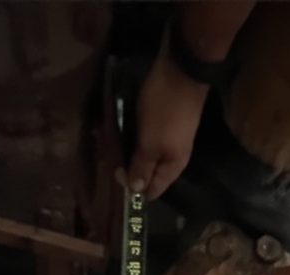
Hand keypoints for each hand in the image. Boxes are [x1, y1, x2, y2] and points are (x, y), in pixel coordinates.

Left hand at [122, 51, 207, 199]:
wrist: (180, 69)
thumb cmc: (165, 110)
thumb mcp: (151, 143)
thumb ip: (142, 168)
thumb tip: (136, 190)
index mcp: (173, 166)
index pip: (152, 190)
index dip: (133, 186)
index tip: (116, 171)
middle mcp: (172, 156)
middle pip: (148, 172)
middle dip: (128, 167)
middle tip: (109, 154)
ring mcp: (168, 137)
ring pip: (145, 154)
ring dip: (128, 150)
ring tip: (110, 142)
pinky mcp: (163, 121)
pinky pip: (145, 137)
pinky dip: (132, 136)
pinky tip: (121, 128)